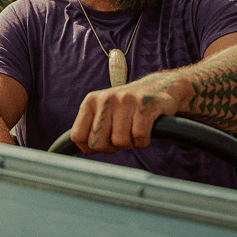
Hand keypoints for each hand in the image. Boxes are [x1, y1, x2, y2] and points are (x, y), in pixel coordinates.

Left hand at [69, 75, 185, 152]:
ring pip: (120, 142)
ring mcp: (126, 100)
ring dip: (129, 143)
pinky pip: (139, 137)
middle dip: (111, 147)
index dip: (90, 147)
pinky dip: (143, 140)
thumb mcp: (103, 111)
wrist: (159, 87)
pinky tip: (145, 129)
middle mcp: (105, 99)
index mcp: (90, 101)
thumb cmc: (127, 107)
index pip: (77, 136)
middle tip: (120, 137)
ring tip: (133, 130)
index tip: (103, 143)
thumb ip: (90, 128)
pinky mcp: (146, 105)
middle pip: (97, 143)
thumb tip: (80, 148)